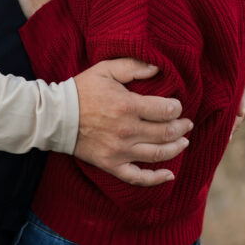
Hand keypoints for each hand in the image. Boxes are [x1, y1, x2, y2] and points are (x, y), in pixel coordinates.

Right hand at [73, 58, 192, 185]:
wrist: (57, 116)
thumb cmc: (82, 90)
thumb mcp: (106, 69)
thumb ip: (133, 66)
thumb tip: (158, 69)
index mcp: (128, 106)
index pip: (165, 110)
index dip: (177, 108)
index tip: (177, 106)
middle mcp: (127, 130)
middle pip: (166, 132)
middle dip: (181, 127)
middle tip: (187, 123)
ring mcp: (119, 151)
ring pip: (157, 154)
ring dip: (176, 148)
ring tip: (184, 142)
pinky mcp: (111, 165)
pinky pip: (137, 177)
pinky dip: (156, 178)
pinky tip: (169, 175)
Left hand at [231, 20, 244, 137]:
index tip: (240, 111)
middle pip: (243, 107)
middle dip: (236, 121)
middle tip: (227, 134)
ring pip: (238, 114)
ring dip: (231, 127)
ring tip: (220, 140)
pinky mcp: (238, 100)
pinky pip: (232, 114)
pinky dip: (227, 125)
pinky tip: (213, 136)